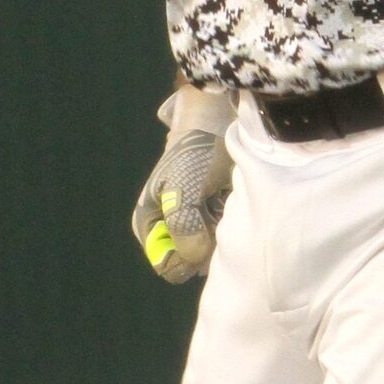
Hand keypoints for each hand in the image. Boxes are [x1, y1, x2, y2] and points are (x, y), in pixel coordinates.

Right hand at [132, 85, 233, 282]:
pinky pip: (221, 232)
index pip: (169, 266)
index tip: (206, 231)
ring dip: (221, 232)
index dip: (190, 257)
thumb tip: (196, 258)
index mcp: (149, 223)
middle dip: (208, 243)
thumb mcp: (184, 190)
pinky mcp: (210, 212)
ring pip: (208, 248)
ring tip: (226, 202)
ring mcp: (190, 220)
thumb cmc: (196, 152)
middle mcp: (167, 226)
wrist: (219, 117)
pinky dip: (230, 222)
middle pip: (191, 259)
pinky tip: (234, 201)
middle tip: (218, 213)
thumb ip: (184, 228)